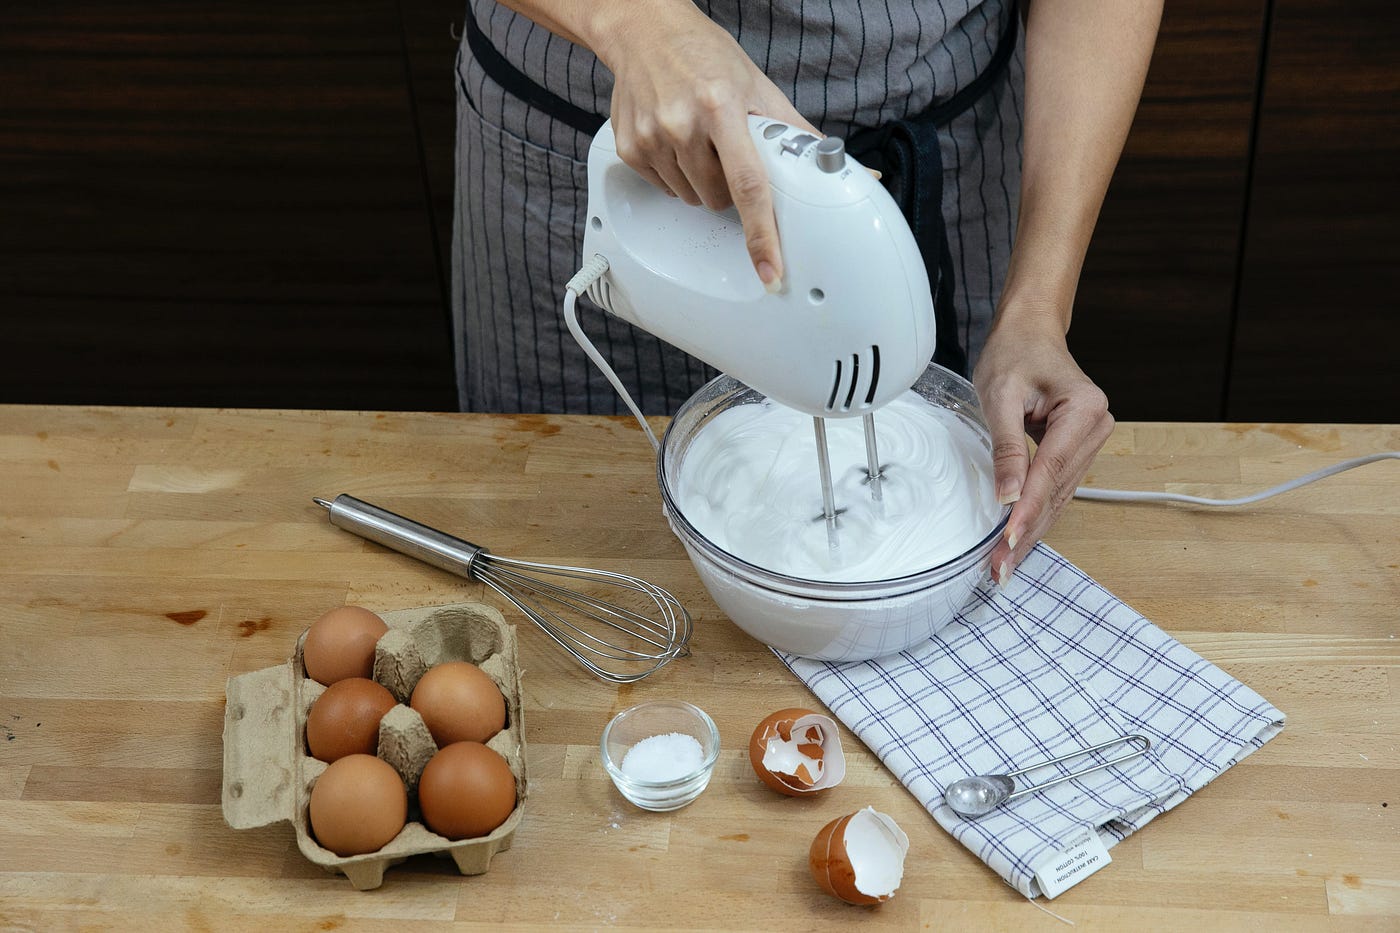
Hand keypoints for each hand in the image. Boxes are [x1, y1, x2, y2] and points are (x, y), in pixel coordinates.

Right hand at [592, 2, 818, 289]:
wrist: (645, 30)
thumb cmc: (706, 57)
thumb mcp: (758, 86)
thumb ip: (796, 133)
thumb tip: (852, 166)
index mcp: (721, 106)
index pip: (749, 185)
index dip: (762, 234)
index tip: (769, 270)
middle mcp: (683, 123)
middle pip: (719, 199)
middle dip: (729, 187)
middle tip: (727, 151)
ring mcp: (652, 137)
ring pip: (692, 199)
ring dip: (703, 181)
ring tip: (699, 140)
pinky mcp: (630, 149)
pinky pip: (665, 189)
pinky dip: (676, 174)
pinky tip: (675, 140)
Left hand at [972, 314, 1114, 584]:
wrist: (1029, 332)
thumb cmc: (1014, 354)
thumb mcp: (1000, 395)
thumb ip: (1006, 446)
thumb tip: (1008, 496)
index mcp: (1084, 410)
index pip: (1050, 470)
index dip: (1027, 509)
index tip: (1006, 541)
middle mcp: (1096, 428)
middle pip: (1057, 491)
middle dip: (1027, 531)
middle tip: (1000, 569)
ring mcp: (1090, 442)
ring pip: (1058, 497)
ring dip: (1031, 531)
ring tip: (1004, 565)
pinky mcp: (1076, 451)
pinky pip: (1056, 489)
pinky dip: (1036, 515)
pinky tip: (1017, 540)